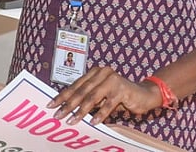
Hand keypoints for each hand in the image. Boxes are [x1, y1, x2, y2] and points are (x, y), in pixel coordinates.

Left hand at [46, 67, 161, 124]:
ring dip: (81, 111)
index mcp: (94, 72)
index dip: (62, 96)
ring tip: (72, 120)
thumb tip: (67, 108)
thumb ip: (87, 98)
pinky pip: (108, 104)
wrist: (144, 94)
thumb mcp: (101, 96)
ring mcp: (112, 80)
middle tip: (59, 115)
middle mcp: (102, 73)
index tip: (51, 105)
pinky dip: (100, 114)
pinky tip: (93, 122)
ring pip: (92, 97)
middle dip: (68, 104)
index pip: (75, 85)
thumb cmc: (119, 96)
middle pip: (81, 91)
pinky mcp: (122, 89)